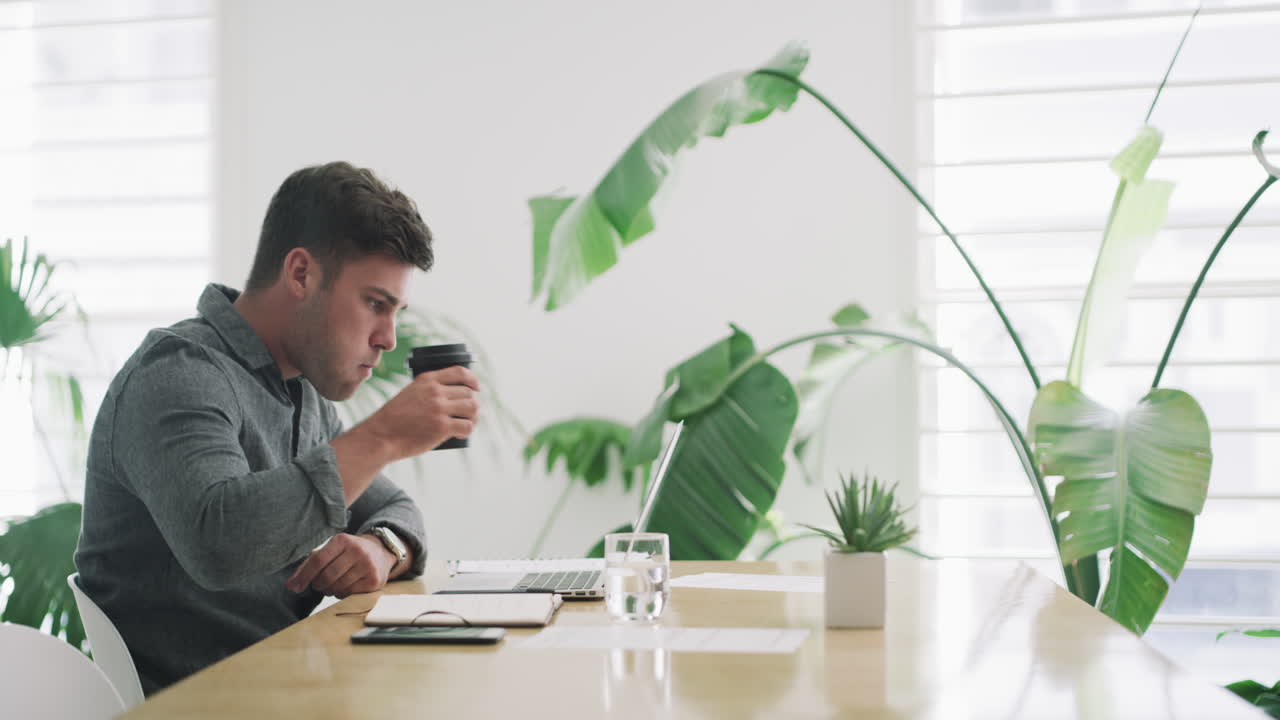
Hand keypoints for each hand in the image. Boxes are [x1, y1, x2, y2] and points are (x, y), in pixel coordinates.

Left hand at [285, 533, 394, 597]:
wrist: (381, 551)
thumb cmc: (348, 552)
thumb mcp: (331, 550)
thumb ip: (309, 565)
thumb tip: (291, 585)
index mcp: (342, 540)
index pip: (318, 560)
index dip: (304, 576)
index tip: (294, 587)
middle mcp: (357, 550)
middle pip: (326, 576)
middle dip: (318, 585)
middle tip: (320, 584)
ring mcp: (367, 565)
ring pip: (337, 587)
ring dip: (330, 590)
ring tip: (334, 583)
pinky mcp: (374, 580)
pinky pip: (349, 594)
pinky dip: (342, 593)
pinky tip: (346, 586)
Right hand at [365, 365, 479, 460]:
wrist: (381, 436)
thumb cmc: (395, 418)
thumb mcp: (410, 393)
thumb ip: (428, 390)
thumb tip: (453, 396)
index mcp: (427, 379)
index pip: (459, 372)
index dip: (472, 379)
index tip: (477, 387)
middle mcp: (435, 391)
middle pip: (468, 393)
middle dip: (472, 403)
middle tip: (468, 414)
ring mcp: (439, 409)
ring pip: (472, 408)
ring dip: (474, 417)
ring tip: (467, 423)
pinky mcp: (441, 427)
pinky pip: (467, 426)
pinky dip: (468, 431)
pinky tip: (462, 433)